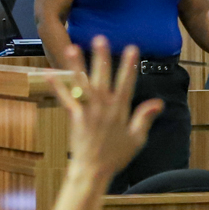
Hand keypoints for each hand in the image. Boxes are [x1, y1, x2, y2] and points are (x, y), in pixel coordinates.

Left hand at [52, 38, 163, 184]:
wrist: (93, 170)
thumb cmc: (116, 155)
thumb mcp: (137, 139)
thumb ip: (144, 118)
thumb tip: (158, 102)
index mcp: (120, 111)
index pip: (126, 84)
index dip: (129, 66)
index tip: (132, 48)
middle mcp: (103, 108)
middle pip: (103, 79)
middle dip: (102, 58)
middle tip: (100, 39)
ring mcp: (87, 111)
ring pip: (82, 85)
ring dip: (77, 66)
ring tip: (72, 48)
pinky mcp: (74, 117)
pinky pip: (64, 99)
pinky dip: (57, 86)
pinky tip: (49, 72)